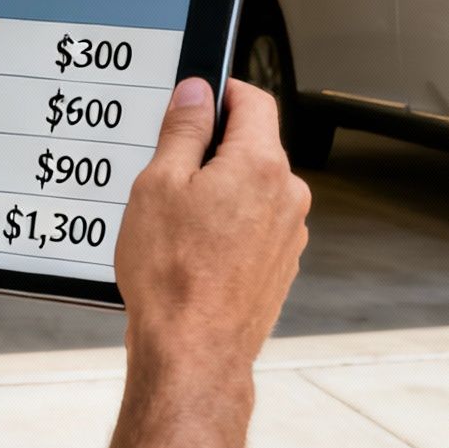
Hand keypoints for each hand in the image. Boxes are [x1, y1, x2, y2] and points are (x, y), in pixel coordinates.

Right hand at [102, 78, 310, 447]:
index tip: (193, 101)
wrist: (194, 354)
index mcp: (261, 165)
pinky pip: (254, 226)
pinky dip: (228, 226)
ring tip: (175, 223)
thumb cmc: (173, 276)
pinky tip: (192, 251)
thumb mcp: (159, 185)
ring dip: (219, 192)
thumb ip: (183, 130)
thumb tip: (196, 93)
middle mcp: (287, 196)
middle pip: (252, 146)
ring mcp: (289, 234)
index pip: (253, 100)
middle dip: (212, 149)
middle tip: (166, 172)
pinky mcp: (280, 266)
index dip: (221, 92)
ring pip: (252, 189)